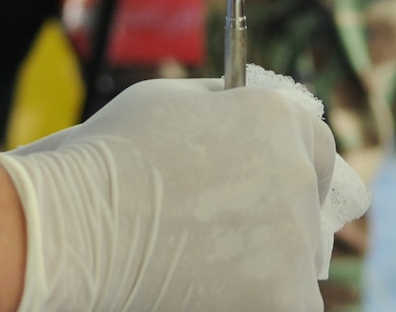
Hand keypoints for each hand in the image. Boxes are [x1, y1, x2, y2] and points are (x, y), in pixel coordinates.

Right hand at [0, 70, 368, 311]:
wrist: (80, 226)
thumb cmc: (111, 159)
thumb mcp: (173, 103)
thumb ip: (222, 109)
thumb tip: (240, 114)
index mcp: (276, 116)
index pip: (315, 141)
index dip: (292, 161)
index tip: (272, 182)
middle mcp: (297, 171)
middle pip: (308, 200)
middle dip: (277, 213)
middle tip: (232, 231)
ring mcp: (295, 236)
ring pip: (300, 256)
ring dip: (272, 262)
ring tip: (214, 264)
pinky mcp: (284, 294)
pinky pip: (294, 302)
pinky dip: (263, 300)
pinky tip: (221, 293)